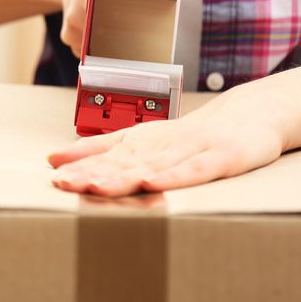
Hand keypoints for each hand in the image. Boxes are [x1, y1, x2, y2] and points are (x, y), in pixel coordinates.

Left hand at [48, 86, 286, 196]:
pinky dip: (174, 176)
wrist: (248, 115)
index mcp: (140, 141)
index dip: (79, 167)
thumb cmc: (190, 135)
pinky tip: (153, 183)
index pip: (104, 155)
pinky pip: (194, 170)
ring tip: (96, 186)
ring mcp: (191, 149)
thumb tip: (52, 158)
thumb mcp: (142, 141)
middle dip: (91, 173)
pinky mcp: (221, 157)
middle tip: (64, 184)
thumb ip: (100, 149)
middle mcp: (161, 144)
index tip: (54, 178)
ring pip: (153, 165)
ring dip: (123, 176)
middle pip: (122, 161)